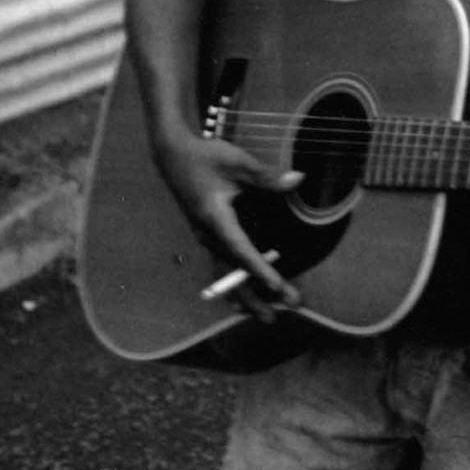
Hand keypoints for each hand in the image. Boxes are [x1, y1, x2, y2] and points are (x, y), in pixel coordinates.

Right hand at [153, 131, 303, 317]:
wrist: (172, 154)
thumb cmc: (204, 156)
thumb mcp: (237, 162)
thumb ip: (266, 176)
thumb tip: (297, 180)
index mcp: (215, 219)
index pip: (241, 251)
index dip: (260, 271)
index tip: (278, 287)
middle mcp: (208, 234)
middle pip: (234, 273)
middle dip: (259, 295)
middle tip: (289, 307)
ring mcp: (205, 238)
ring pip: (225, 275)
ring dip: (247, 296)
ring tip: (268, 315)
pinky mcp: (206, 236)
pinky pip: (220, 267)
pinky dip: (234, 285)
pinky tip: (244, 299)